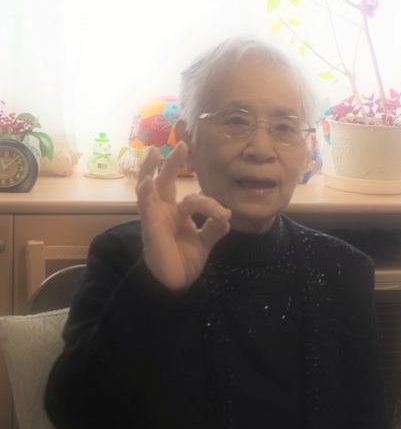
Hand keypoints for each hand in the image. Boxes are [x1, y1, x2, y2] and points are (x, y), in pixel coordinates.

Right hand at [136, 143, 231, 290]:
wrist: (176, 284)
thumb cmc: (185, 262)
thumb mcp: (205, 242)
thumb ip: (215, 228)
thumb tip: (227, 215)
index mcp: (177, 215)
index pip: (193, 199)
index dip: (210, 204)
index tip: (224, 214)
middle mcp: (164, 212)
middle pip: (164, 182)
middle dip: (171, 163)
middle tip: (182, 144)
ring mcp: (155, 218)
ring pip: (149, 189)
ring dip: (150, 170)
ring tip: (153, 152)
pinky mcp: (150, 228)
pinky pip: (146, 208)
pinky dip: (145, 194)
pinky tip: (146, 182)